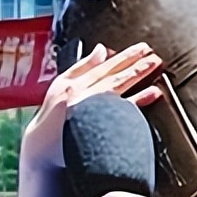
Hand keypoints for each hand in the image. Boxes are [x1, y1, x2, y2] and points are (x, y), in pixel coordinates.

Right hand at [22, 43, 163, 170]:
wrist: (42, 148)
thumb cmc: (53, 118)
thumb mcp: (62, 86)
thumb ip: (82, 67)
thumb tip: (102, 49)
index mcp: (73, 84)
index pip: (103, 66)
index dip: (124, 56)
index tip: (143, 48)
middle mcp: (81, 95)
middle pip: (112, 75)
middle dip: (135, 62)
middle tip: (155, 54)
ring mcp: (89, 111)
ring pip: (117, 87)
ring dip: (137, 75)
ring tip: (155, 66)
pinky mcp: (96, 127)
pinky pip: (121, 111)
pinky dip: (138, 100)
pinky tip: (152, 93)